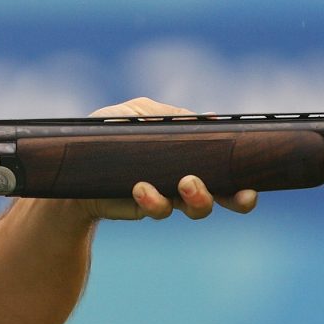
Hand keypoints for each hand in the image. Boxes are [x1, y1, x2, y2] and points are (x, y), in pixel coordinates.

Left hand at [78, 97, 258, 220]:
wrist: (70, 165)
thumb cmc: (106, 134)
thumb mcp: (136, 114)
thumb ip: (169, 116)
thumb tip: (208, 118)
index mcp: (193, 155)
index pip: (229, 170)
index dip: (246, 180)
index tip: (254, 183)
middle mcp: (185, 179)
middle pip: (225, 197)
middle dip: (237, 199)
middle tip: (239, 194)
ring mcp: (167, 195)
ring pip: (197, 208)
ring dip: (199, 198)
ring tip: (186, 183)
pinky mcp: (144, 207)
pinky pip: (158, 209)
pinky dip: (154, 199)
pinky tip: (141, 187)